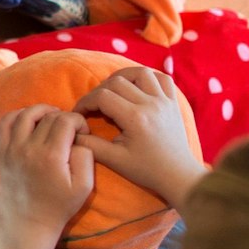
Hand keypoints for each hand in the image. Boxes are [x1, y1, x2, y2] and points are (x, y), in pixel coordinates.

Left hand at [0, 105, 95, 242]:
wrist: (30, 221)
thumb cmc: (59, 205)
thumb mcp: (84, 186)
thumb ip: (86, 157)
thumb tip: (77, 139)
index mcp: (51, 155)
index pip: (65, 120)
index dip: (79, 121)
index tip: (83, 132)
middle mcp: (29, 147)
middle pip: (48, 116)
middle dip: (64, 117)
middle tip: (71, 128)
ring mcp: (12, 148)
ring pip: (25, 114)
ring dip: (41, 110)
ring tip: (52, 117)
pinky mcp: (2, 151)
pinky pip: (4, 123)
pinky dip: (17, 115)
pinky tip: (29, 120)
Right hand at [74, 67, 205, 208]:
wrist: (178, 176)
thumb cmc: (146, 170)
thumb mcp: (114, 160)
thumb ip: (90, 144)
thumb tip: (71, 132)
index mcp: (135, 119)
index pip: (102, 97)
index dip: (85, 101)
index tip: (79, 112)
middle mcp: (151, 104)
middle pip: (117, 82)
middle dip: (99, 91)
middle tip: (94, 106)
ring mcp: (165, 101)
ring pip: (140, 73)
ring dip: (123, 77)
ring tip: (113, 90)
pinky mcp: (173, 103)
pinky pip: (162, 78)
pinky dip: (148, 77)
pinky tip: (137, 87)